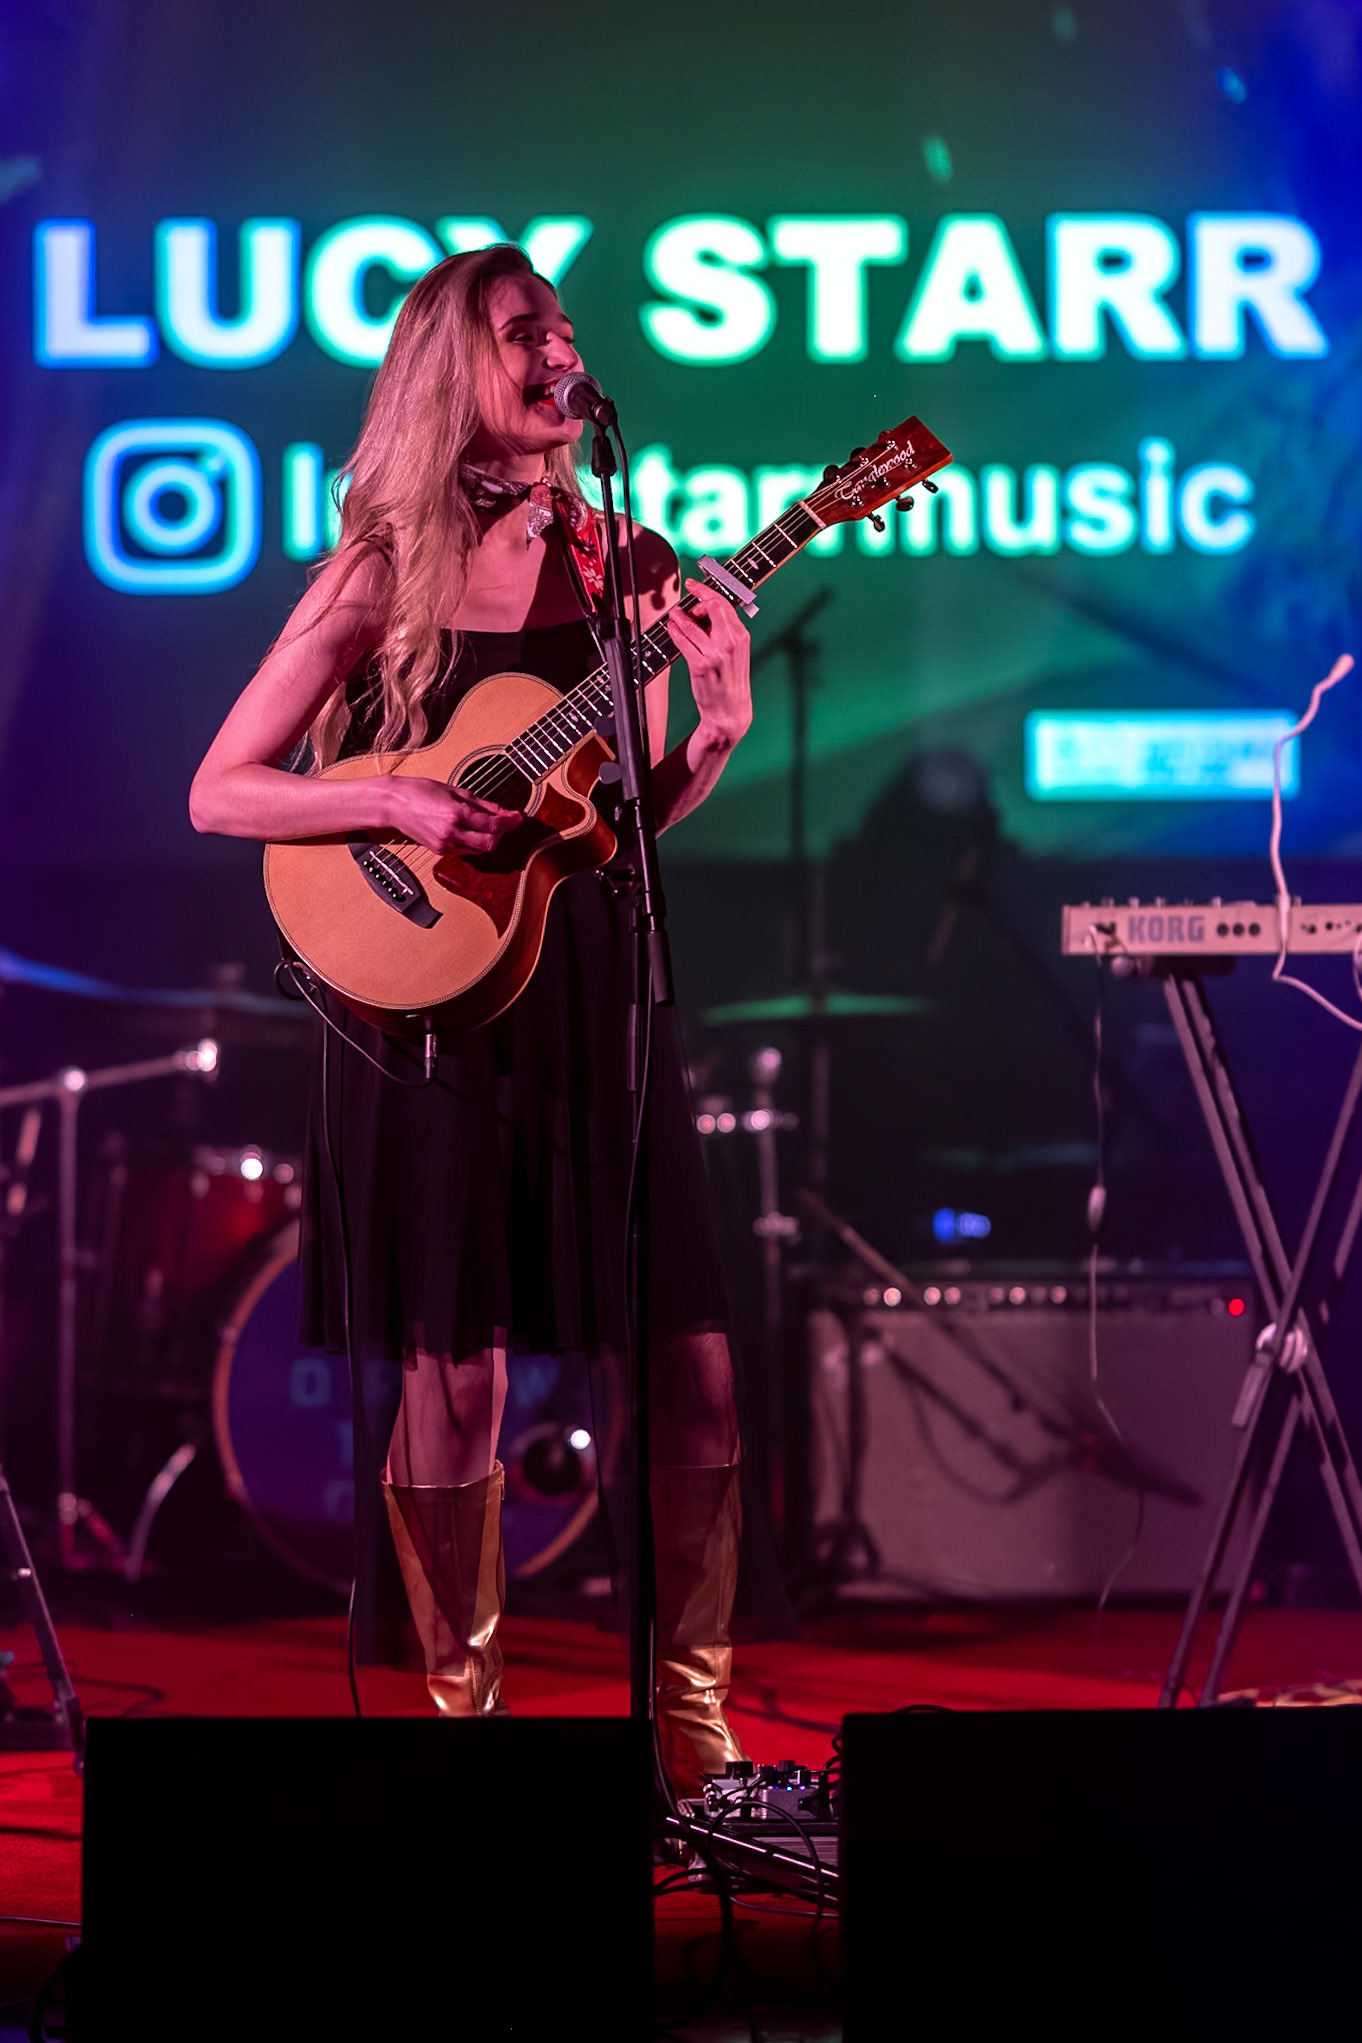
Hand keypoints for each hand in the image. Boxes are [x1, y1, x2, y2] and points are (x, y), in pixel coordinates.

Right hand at [386, 776, 520, 854]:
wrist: (393, 804)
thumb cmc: (420, 791)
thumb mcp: (455, 790)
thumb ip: (482, 804)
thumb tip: (505, 812)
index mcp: (456, 814)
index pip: (493, 825)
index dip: (510, 822)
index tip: (519, 817)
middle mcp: (451, 833)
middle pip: (490, 843)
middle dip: (502, 835)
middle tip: (507, 823)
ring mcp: (445, 845)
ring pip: (479, 850)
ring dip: (490, 839)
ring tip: (491, 825)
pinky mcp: (440, 851)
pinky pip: (466, 851)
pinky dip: (475, 843)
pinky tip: (474, 831)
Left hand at [666, 579, 752, 747]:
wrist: (730, 710)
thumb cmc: (731, 681)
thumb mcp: (736, 652)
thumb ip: (725, 631)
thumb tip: (706, 610)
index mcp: (740, 636)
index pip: (723, 604)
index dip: (706, 591)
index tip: (695, 585)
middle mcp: (730, 642)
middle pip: (711, 608)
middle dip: (695, 599)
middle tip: (685, 602)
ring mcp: (715, 654)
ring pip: (692, 625)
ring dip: (680, 616)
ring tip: (674, 614)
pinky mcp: (700, 665)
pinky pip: (684, 641)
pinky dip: (675, 631)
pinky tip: (672, 628)